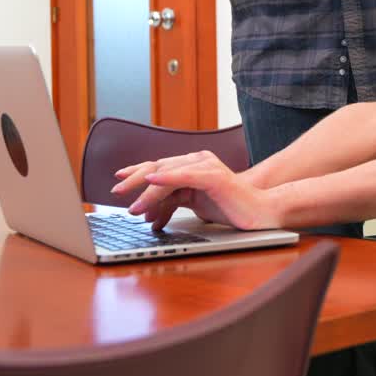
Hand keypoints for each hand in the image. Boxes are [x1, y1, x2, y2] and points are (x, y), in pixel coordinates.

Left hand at [110, 151, 280, 230]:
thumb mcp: (194, 205)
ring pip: (167, 174)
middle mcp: (197, 161)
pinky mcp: (213, 176)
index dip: (136, 173)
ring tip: (132, 207)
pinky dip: (166, 179)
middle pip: (158, 167)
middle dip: (134, 179)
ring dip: (147, 191)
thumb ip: (173, 203)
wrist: (260, 212)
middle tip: (115, 192)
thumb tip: (148, 214)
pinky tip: (151, 182)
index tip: (118, 181)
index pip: (158, 167)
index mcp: (192, 166)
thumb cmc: (230, 208)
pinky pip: (184, 176)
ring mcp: (205, 166)